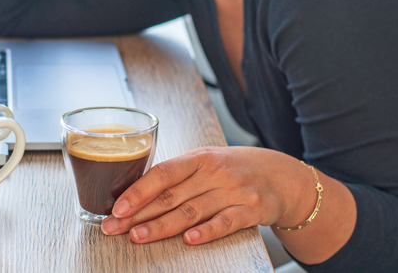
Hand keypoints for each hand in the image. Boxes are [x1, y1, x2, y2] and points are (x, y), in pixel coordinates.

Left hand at [100, 146, 301, 244]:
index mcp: (199, 157)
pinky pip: (226, 222)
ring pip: (192, 211)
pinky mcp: (251, 210)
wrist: (283, 175)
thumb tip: (135, 194)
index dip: (138, 190)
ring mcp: (234, 191)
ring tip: (138, 236)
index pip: (163, 173)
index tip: (117, 207)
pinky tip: (188, 240)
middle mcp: (215, 172)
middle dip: (139, 214)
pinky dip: (207, 232)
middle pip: (171, 195)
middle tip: (114, 228)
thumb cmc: (234, 169)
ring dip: (162, 226)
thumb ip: (178, 175)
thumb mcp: (207, 161)